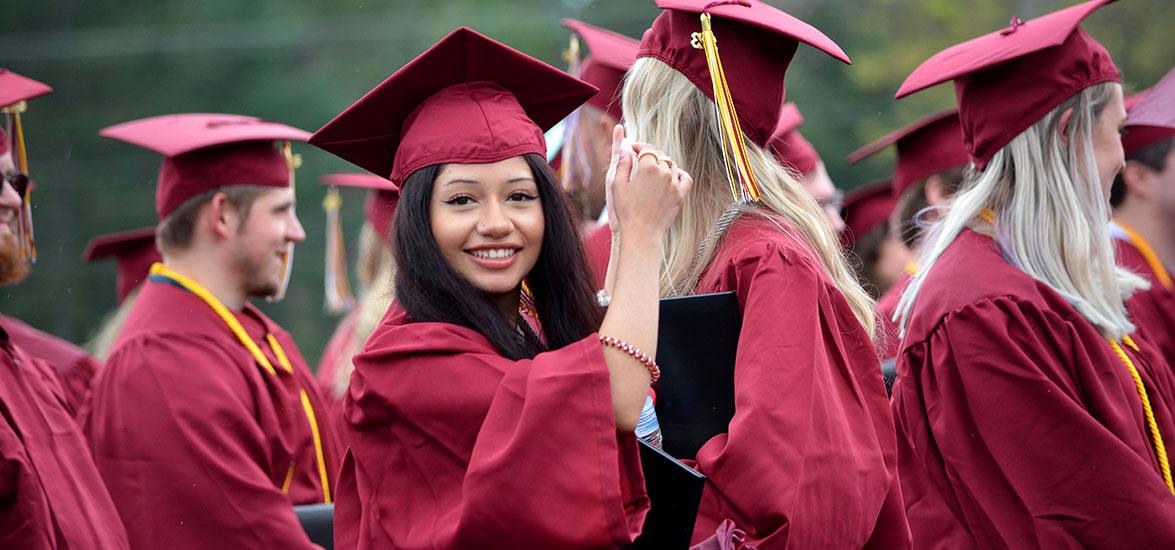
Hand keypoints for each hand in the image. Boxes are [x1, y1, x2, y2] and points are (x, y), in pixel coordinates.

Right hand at [606, 126, 692, 243]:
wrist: (642, 233)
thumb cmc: (627, 211)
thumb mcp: (617, 185)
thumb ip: (622, 164)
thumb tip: (624, 150)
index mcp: (648, 168)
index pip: (647, 148)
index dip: (639, 146)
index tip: (633, 148)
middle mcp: (664, 173)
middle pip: (659, 156)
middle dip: (649, 156)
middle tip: (640, 161)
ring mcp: (675, 184)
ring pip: (672, 166)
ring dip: (662, 165)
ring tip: (653, 172)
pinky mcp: (681, 196)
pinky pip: (685, 178)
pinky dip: (680, 175)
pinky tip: (672, 177)